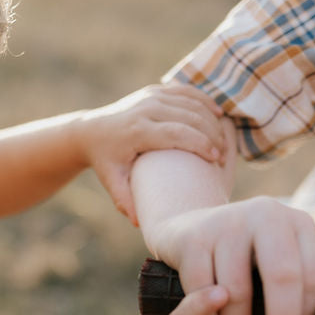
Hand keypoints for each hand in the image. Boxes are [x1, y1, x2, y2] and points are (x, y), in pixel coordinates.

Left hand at [77, 83, 224, 219]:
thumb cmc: (106, 161)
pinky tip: (218, 115)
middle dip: (212, 134)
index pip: (178, 133)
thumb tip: (140, 223)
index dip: (201, 144)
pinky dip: (204, 101)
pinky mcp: (155, 91)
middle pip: (190, 116)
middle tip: (224, 154)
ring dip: (211, 120)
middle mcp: (145, 108)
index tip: (216, 159)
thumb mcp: (112, 181)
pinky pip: (186, 92)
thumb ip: (125, 201)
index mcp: (137, 130)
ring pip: (191, 103)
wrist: (90, 132)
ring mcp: (150, 96)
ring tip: (222, 141)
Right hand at [147, 196, 314, 314]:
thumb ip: (294, 301)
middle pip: (283, 277)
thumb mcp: (272, 266)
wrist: (183, 228)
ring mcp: (226, 224)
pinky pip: (202, 292)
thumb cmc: (238, 258)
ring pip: (237, 291)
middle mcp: (264, 215)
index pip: (313, 277)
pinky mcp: (192, 238)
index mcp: (296, 223)